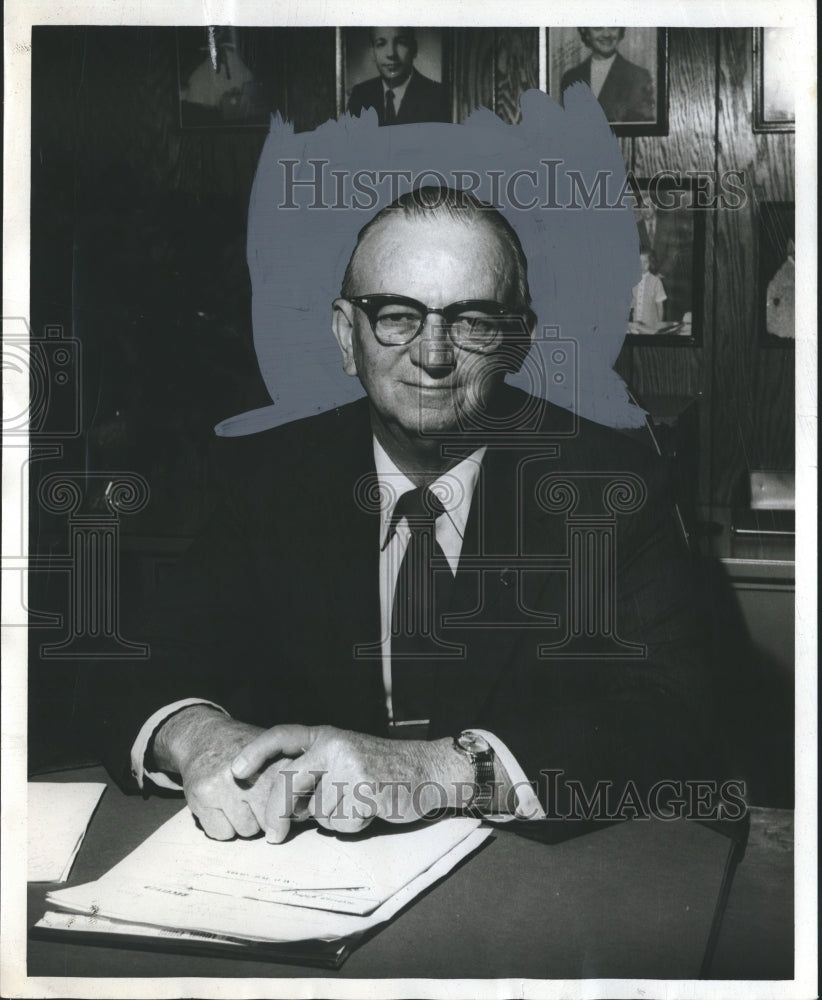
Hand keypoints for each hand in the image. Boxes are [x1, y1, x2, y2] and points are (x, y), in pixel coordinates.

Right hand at [151, 706, 292, 839]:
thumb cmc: (245, 750)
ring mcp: (225, 785)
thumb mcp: (274, 753)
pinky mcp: (203, 796)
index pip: (292, 803)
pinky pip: (222, 833)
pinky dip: (223, 826)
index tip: (286, 807)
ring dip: (244, 823)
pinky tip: (221, 806)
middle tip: (255, 800)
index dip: (289, 809)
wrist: (204, 736)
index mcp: (275, 761)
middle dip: (266, 818)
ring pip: (247, 831)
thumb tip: (306, 812)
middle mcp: (251, 773)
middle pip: (271, 821)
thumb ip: (291, 779)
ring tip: (237, 800)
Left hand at [230, 725, 474, 841]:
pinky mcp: (365, 789)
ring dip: (334, 818)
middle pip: (289, 783)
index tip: (236, 770)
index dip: (257, 752)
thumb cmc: (382, 770)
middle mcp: (334, 746)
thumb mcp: (344, 760)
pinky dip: (353, 824)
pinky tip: (372, 808)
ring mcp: (349, 766)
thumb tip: (284, 809)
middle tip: (274, 836)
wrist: (427, 770)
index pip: (283, 735)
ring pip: (318, 811)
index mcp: (326, 736)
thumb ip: (315, 776)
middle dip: (277, 814)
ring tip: (359, 802)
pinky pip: (342, 822)